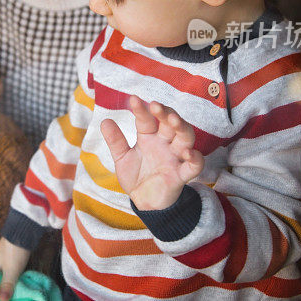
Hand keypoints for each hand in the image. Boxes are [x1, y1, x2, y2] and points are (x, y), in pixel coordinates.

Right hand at [0, 237, 30, 300]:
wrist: (23, 230)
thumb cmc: (14, 250)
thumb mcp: (11, 270)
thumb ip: (6, 285)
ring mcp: (3, 260)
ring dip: (1, 285)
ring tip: (3, 295)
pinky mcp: (11, 258)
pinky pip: (7, 272)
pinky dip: (8, 280)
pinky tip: (13, 285)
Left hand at [101, 96, 203, 210]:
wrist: (144, 201)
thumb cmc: (136, 175)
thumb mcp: (122, 158)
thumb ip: (115, 141)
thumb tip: (104, 121)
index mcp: (149, 137)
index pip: (147, 120)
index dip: (141, 110)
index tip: (133, 99)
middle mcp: (164, 143)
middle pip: (170, 124)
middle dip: (166, 113)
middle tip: (156, 105)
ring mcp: (175, 158)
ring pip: (185, 138)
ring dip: (182, 128)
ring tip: (173, 120)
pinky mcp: (181, 175)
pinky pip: (194, 166)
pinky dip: (195, 159)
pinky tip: (188, 153)